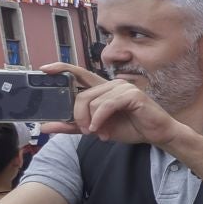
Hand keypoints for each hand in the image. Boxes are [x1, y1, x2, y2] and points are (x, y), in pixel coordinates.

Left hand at [41, 64, 180, 146]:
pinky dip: (100, 120)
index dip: (61, 68)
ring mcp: (122, 87)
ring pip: (93, 102)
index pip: (79, 73)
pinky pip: (106, 106)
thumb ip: (72, 126)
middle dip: (77, 115)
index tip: (44, 70)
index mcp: (103, 89)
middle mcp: (111, 84)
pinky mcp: (132, 95)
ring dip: (91, 121)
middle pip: (81, 95)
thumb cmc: (131, 128)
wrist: (157, 135)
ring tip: (99, 133)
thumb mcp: (96, 128)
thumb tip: (46, 126)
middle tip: (85, 131)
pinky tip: (102, 131)